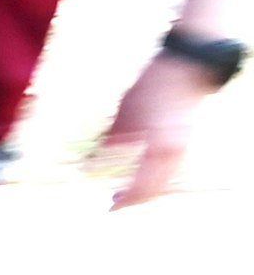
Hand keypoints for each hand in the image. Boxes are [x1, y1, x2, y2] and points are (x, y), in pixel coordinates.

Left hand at [99, 50, 219, 208]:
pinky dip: (155, 178)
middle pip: (154, 190)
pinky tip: (139, 176)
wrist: (187, 69)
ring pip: (164, 182)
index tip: (108, 205)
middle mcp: (174, 152)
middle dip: (133, 198)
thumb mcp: (124, 114)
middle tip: (113, 201)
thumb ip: (110, 143)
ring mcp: (184, 148)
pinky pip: (170, 170)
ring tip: (124, 191)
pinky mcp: (186, 143)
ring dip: (145, 190)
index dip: (124, 199)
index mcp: (158, 146)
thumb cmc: (151, 87)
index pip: (141, 186)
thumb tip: (87, 169)